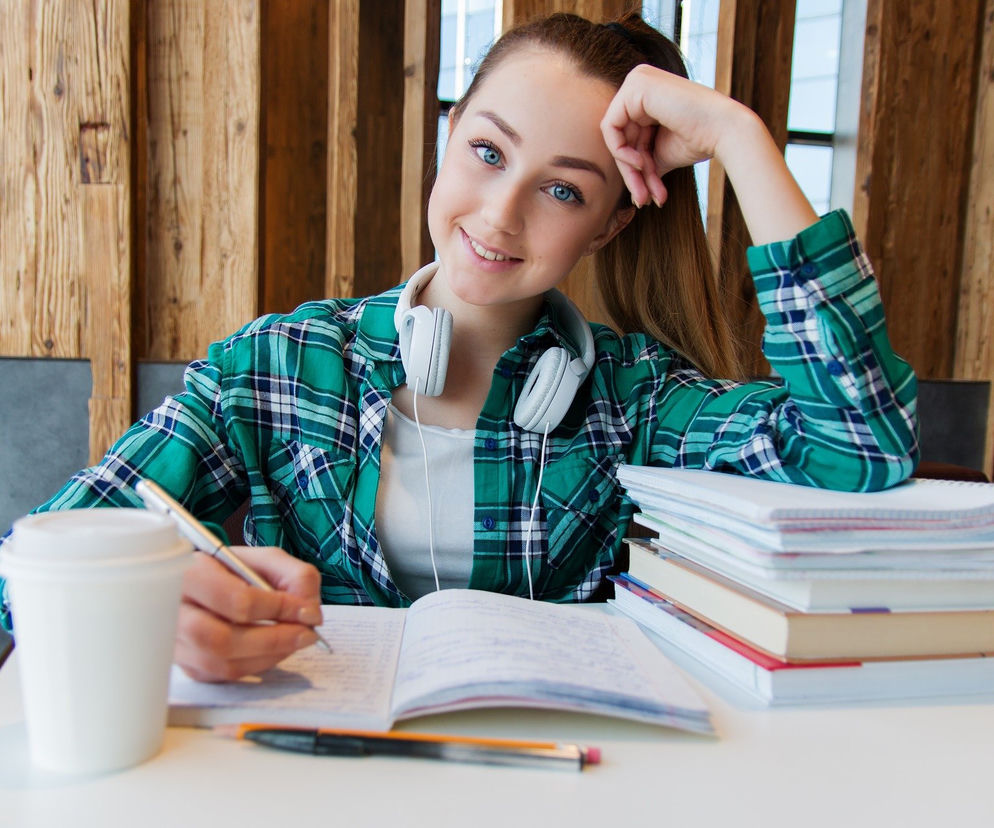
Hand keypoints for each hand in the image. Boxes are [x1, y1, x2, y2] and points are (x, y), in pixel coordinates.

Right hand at [174, 545, 322, 681]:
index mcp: (188, 575)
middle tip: (307, 634)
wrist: (199, 584)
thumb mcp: (264, 559)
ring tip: (293, 640)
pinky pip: (223, 676)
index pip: (236, 601)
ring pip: (222, 665)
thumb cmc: (232, 570)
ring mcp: (174, 644)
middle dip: (274, 640)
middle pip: (222, 640)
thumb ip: (294, 576)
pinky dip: (256, 666)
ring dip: (269, 656)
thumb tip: (310, 612)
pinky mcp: (185, 666)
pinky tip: (271, 650)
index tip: (308, 612)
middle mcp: (172, 613)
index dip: (278, 609)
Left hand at [601, 64, 817, 242]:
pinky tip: (639, 164)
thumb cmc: (700, 140)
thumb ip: (640, 158)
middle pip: (620, 138)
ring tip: (646, 193)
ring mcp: (637, 80)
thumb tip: (630, 184)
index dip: (634, 168)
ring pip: (615, 137)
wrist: (725, 132)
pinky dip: (621, 151)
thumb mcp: (660, 152)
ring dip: (630, 170)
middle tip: (643, 200)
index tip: (647, 194)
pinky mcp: (636, 86)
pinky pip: (610, 127)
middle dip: (632, 173)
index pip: (627, 135)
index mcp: (646, 93)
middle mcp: (639, 81)